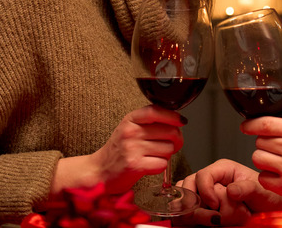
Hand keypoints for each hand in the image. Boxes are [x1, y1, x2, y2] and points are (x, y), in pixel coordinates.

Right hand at [49, 105, 185, 196]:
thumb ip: (149, 122)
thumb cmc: (119, 150)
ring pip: (168, 149)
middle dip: (176, 140)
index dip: (173, 116)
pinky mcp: (135, 165)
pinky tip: (149, 166)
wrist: (99, 171)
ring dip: (166, 155)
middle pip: (170, 131)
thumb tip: (178, 122)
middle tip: (170, 145)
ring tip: (153, 156)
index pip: (156, 111)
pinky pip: (162, 164)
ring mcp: (132, 148)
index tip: (182, 121)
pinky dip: (160, 167)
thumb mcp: (130, 128)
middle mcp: (131, 131)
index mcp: (130, 119)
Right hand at [175, 159, 281, 225]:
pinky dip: (191, 221)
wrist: (271, 213)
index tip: (215, 205)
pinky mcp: (202, 209)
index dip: (205, 190)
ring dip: (193, 214)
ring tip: (213, 223)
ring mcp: (204, 195)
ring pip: (184, 201)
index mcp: (223, 170)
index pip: (203, 175)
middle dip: (196, 204)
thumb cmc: (268, 198)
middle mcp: (211, 181)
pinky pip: (186, 213)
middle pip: (188, 187)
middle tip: (213, 218)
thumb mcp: (262, 192)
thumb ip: (248, 188)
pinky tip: (207, 225)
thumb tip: (231, 190)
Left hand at [242, 106, 281, 213]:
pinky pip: (263, 178)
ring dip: (264, 160)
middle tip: (276, 148)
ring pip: (258, 158)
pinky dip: (268, 178)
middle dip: (264, 143)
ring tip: (277, 162)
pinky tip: (280, 176)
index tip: (246, 126)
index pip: (266, 123)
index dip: (251, 124)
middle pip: (260, 141)